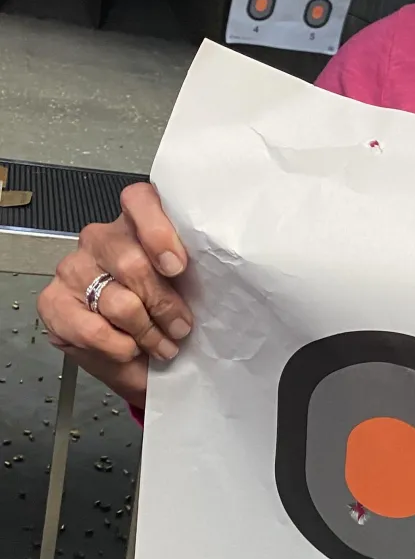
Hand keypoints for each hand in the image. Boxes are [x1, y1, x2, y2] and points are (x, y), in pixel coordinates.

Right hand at [36, 183, 191, 409]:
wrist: (137, 359)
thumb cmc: (165, 317)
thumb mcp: (187, 291)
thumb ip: (192, 273)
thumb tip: (216, 272)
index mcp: (136, 224)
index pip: (138, 200)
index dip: (158, 230)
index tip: (177, 266)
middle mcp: (100, 239)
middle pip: (132, 262)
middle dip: (163, 304)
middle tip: (181, 327)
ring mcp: (73, 268)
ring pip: (118, 301)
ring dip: (147, 332)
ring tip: (162, 346)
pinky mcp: (53, 302)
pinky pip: (91, 329)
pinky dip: (118, 347)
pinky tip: (129, 350)